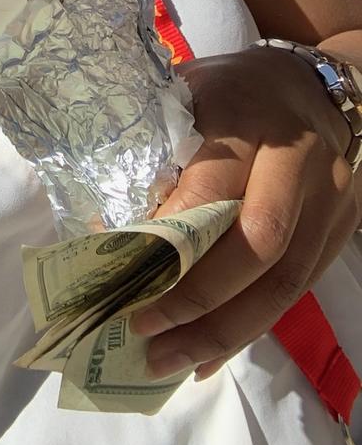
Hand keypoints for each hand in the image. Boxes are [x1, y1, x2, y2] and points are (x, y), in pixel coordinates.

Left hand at [131, 47, 360, 380]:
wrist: (313, 84)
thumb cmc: (230, 90)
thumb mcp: (187, 94)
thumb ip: (155, 148)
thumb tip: (105, 222)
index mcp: (247, 117)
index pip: (212, 184)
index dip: (170, 234)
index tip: (121, 269)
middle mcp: (296, 160)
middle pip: (257, 243)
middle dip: (198, 296)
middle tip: (141, 328)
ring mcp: (328, 199)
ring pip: (284, 281)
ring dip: (224, 330)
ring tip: (168, 360)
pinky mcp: (340, 231)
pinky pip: (298, 291)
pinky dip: (250, 327)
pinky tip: (207, 355)